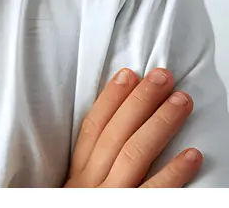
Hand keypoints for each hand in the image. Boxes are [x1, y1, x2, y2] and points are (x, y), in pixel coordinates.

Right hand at [65, 67, 202, 186]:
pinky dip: (173, 172)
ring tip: (181, 101)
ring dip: (160, 123)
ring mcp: (109, 197)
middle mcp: (90, 183)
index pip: (92, 127)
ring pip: (134, 153)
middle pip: (115, 134)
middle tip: (162, 76)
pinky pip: (154, 191)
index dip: (110, 98)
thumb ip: (92, 168)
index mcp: (77, 174)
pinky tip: (192, 154)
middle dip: (140, 100)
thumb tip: (115, 131)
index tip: (128, 73)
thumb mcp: (77, 193)